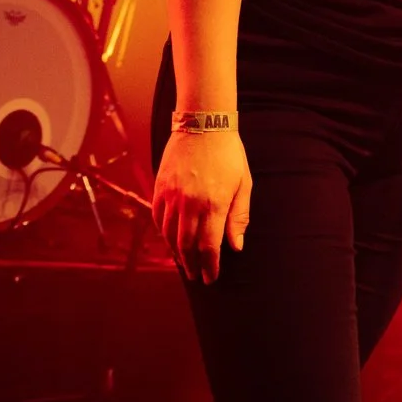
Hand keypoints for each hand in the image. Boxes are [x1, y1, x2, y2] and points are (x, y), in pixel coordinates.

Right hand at [154, 129, 251, 284]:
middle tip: (196, 276)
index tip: (211, 277)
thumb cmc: (229, 154)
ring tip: (183, 263)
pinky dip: (163, 234)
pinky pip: (158, 218)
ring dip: (176, 253)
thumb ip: (239, 217)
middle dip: (192, 265)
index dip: (210, 266)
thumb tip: (236, 246)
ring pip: (169, 235)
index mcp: (214, 204)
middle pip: (187, 245)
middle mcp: (190, 203)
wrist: (203, 123)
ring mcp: (172, 195)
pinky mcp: (160, 187)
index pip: (209, 247)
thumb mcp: (243, 184)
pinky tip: (170, 240)